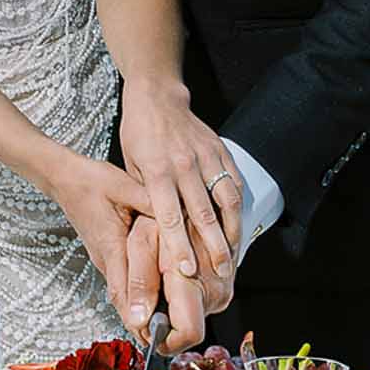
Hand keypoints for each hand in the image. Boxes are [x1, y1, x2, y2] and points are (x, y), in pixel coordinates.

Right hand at [45, 152, 151, 326]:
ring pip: (120, 294)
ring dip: (138, 313)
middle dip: (141, 323)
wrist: (64, 178)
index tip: (149, 333)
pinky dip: (135, 297)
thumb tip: (177, 215)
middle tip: (165, 343)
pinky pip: (120, 282)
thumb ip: (150, 202)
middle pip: (121, 299)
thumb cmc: (92, 181)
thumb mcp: (124, 186)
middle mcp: (105, 258)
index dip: (136, 311)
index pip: (122, 286)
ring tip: (164, 332)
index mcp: (110, 244)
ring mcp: (104, 259)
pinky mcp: (106, 255)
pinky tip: (154, 303)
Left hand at [118, 79, 243, 287]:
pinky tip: (238, 226)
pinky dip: (238, 207)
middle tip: (221, 273)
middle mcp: (184, 165)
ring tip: (234, 255)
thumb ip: (145, 197)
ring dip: (232, 231)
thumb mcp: (130, 165)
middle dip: (213, 247)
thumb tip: (154, 234)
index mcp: (157, 170)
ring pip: (226, 199)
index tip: (187, 270)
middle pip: (203, 213)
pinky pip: (234, 182)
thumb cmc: (139, 134)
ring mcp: (206, 156)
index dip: (179, 245)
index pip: (170, 215)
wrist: (157, 96)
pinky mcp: (220, 150)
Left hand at [126, 215, 234, 353]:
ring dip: (174, 305)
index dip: (163, 339)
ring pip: (196, 314)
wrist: (189, 186)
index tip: (145, 330)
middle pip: (190, 327)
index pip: (187, 334)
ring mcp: (227, 284)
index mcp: (196, 280)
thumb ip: (139, 282)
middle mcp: (218, 287)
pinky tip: (173, 272)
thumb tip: (137, 321)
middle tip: (145, 295)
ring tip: (159, 277)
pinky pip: (205, 299)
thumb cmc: (161, 209)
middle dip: (165, 320)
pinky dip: (186, 293)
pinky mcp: (229, 278)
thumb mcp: (141, 241)